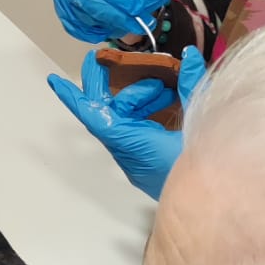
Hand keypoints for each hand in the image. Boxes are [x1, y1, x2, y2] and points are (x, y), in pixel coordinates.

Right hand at [47, 0, 169, 43]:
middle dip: (121, 16)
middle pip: (92, 4)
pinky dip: (106, 31)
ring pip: (90, 21)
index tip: (139, 3)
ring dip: (117, 25)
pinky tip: (119, 25)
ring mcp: (63, 4)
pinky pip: (87, 32)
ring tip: (139, 24)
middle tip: (144, 21)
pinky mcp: (68, 20)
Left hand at [47, 44, 204, 198]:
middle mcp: (129, 155)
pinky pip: (136, 136)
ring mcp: (137, 164)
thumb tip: (189, 55)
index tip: (55, 81)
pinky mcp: (147, 168)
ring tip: (168, 92)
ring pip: (125, 124)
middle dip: (119, 89)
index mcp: (134, 143)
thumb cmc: (204, 170)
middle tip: (129, 67)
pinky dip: (146, 117)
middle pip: (112, 114)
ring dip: (140, 102)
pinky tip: (169, 106)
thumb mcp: (199, 120)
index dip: (73, 97)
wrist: (209, 209)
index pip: (93, 116)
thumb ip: (191, 85)